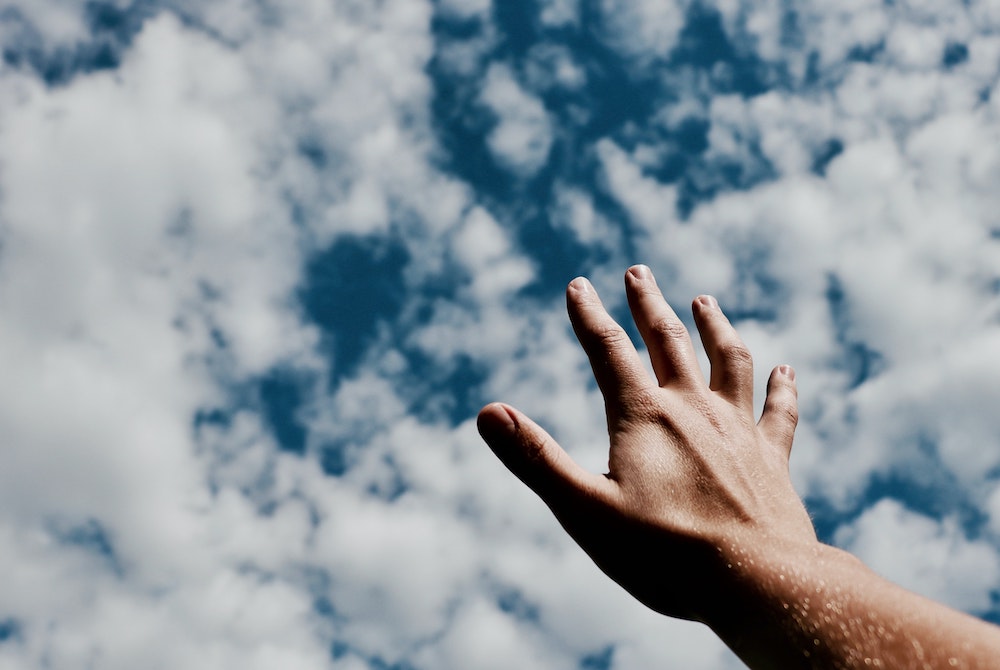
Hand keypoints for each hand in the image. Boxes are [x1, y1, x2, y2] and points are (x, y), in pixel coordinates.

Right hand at [478, 265, 816, 624]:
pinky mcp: (773, 458)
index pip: (608, 351)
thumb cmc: (666, 554)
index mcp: (644, 417)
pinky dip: (782, 388)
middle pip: (668, 341)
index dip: (589, 315)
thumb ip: (535, 459)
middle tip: (638, 272)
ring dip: (714, 327)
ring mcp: (738, 430)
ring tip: (704, 302)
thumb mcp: (585, 510)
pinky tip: (785, 370)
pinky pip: (780, 412)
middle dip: (649, 304)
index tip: (578, 285)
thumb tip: (487, 413)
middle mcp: (693, 410)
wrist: (758, 583)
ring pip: (727, 361)